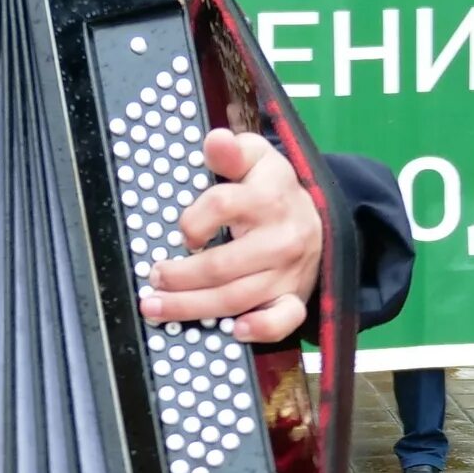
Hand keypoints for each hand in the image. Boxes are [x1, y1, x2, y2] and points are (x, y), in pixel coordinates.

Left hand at [142, 128, 323, 345]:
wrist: (319, 220)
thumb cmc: (273, 189)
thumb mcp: (256, 158)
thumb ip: (232, 151)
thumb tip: (215, 141)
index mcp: (267, 198)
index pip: (221, 206)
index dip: (192, 221)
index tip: (182, 232)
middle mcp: (279, 238)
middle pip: (220, 265)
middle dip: (179, 276)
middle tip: (154, 278)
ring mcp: (288, 272)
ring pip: (236, 297)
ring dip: (192, 307)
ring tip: (158, 307)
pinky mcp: (295, 297)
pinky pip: (283, 319)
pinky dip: (261, 329)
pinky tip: (234, 331)